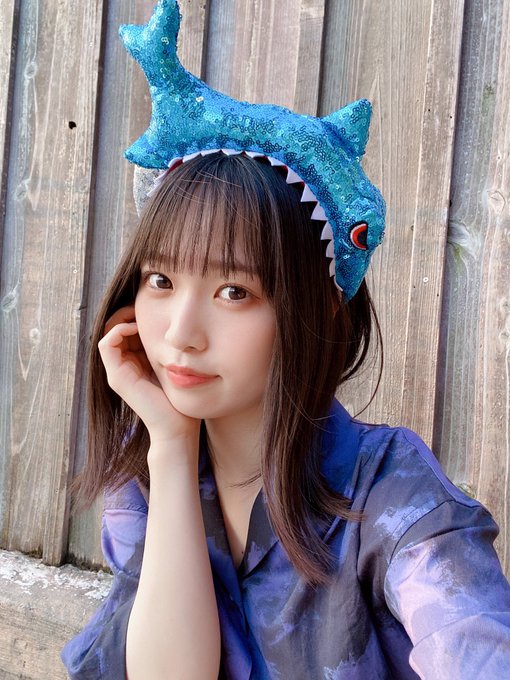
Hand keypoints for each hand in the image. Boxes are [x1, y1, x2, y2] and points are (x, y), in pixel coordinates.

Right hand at [98, 306, 199, 450]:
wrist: (178, 427)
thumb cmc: (181, 397)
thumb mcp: (175, 363)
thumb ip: (169, 347)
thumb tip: (179, 325)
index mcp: (136, 362)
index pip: (126, 329)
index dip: (135, 314)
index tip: (152, 306)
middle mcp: (124, 366)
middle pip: (115, 327)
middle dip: (128, 312)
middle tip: (143, 304)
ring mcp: (118, 372)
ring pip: (108, 332)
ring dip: (122, 318)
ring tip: (140, 313)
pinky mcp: (117, 377)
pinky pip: (106, 344)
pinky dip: (118, 330)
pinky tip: (137, 327)